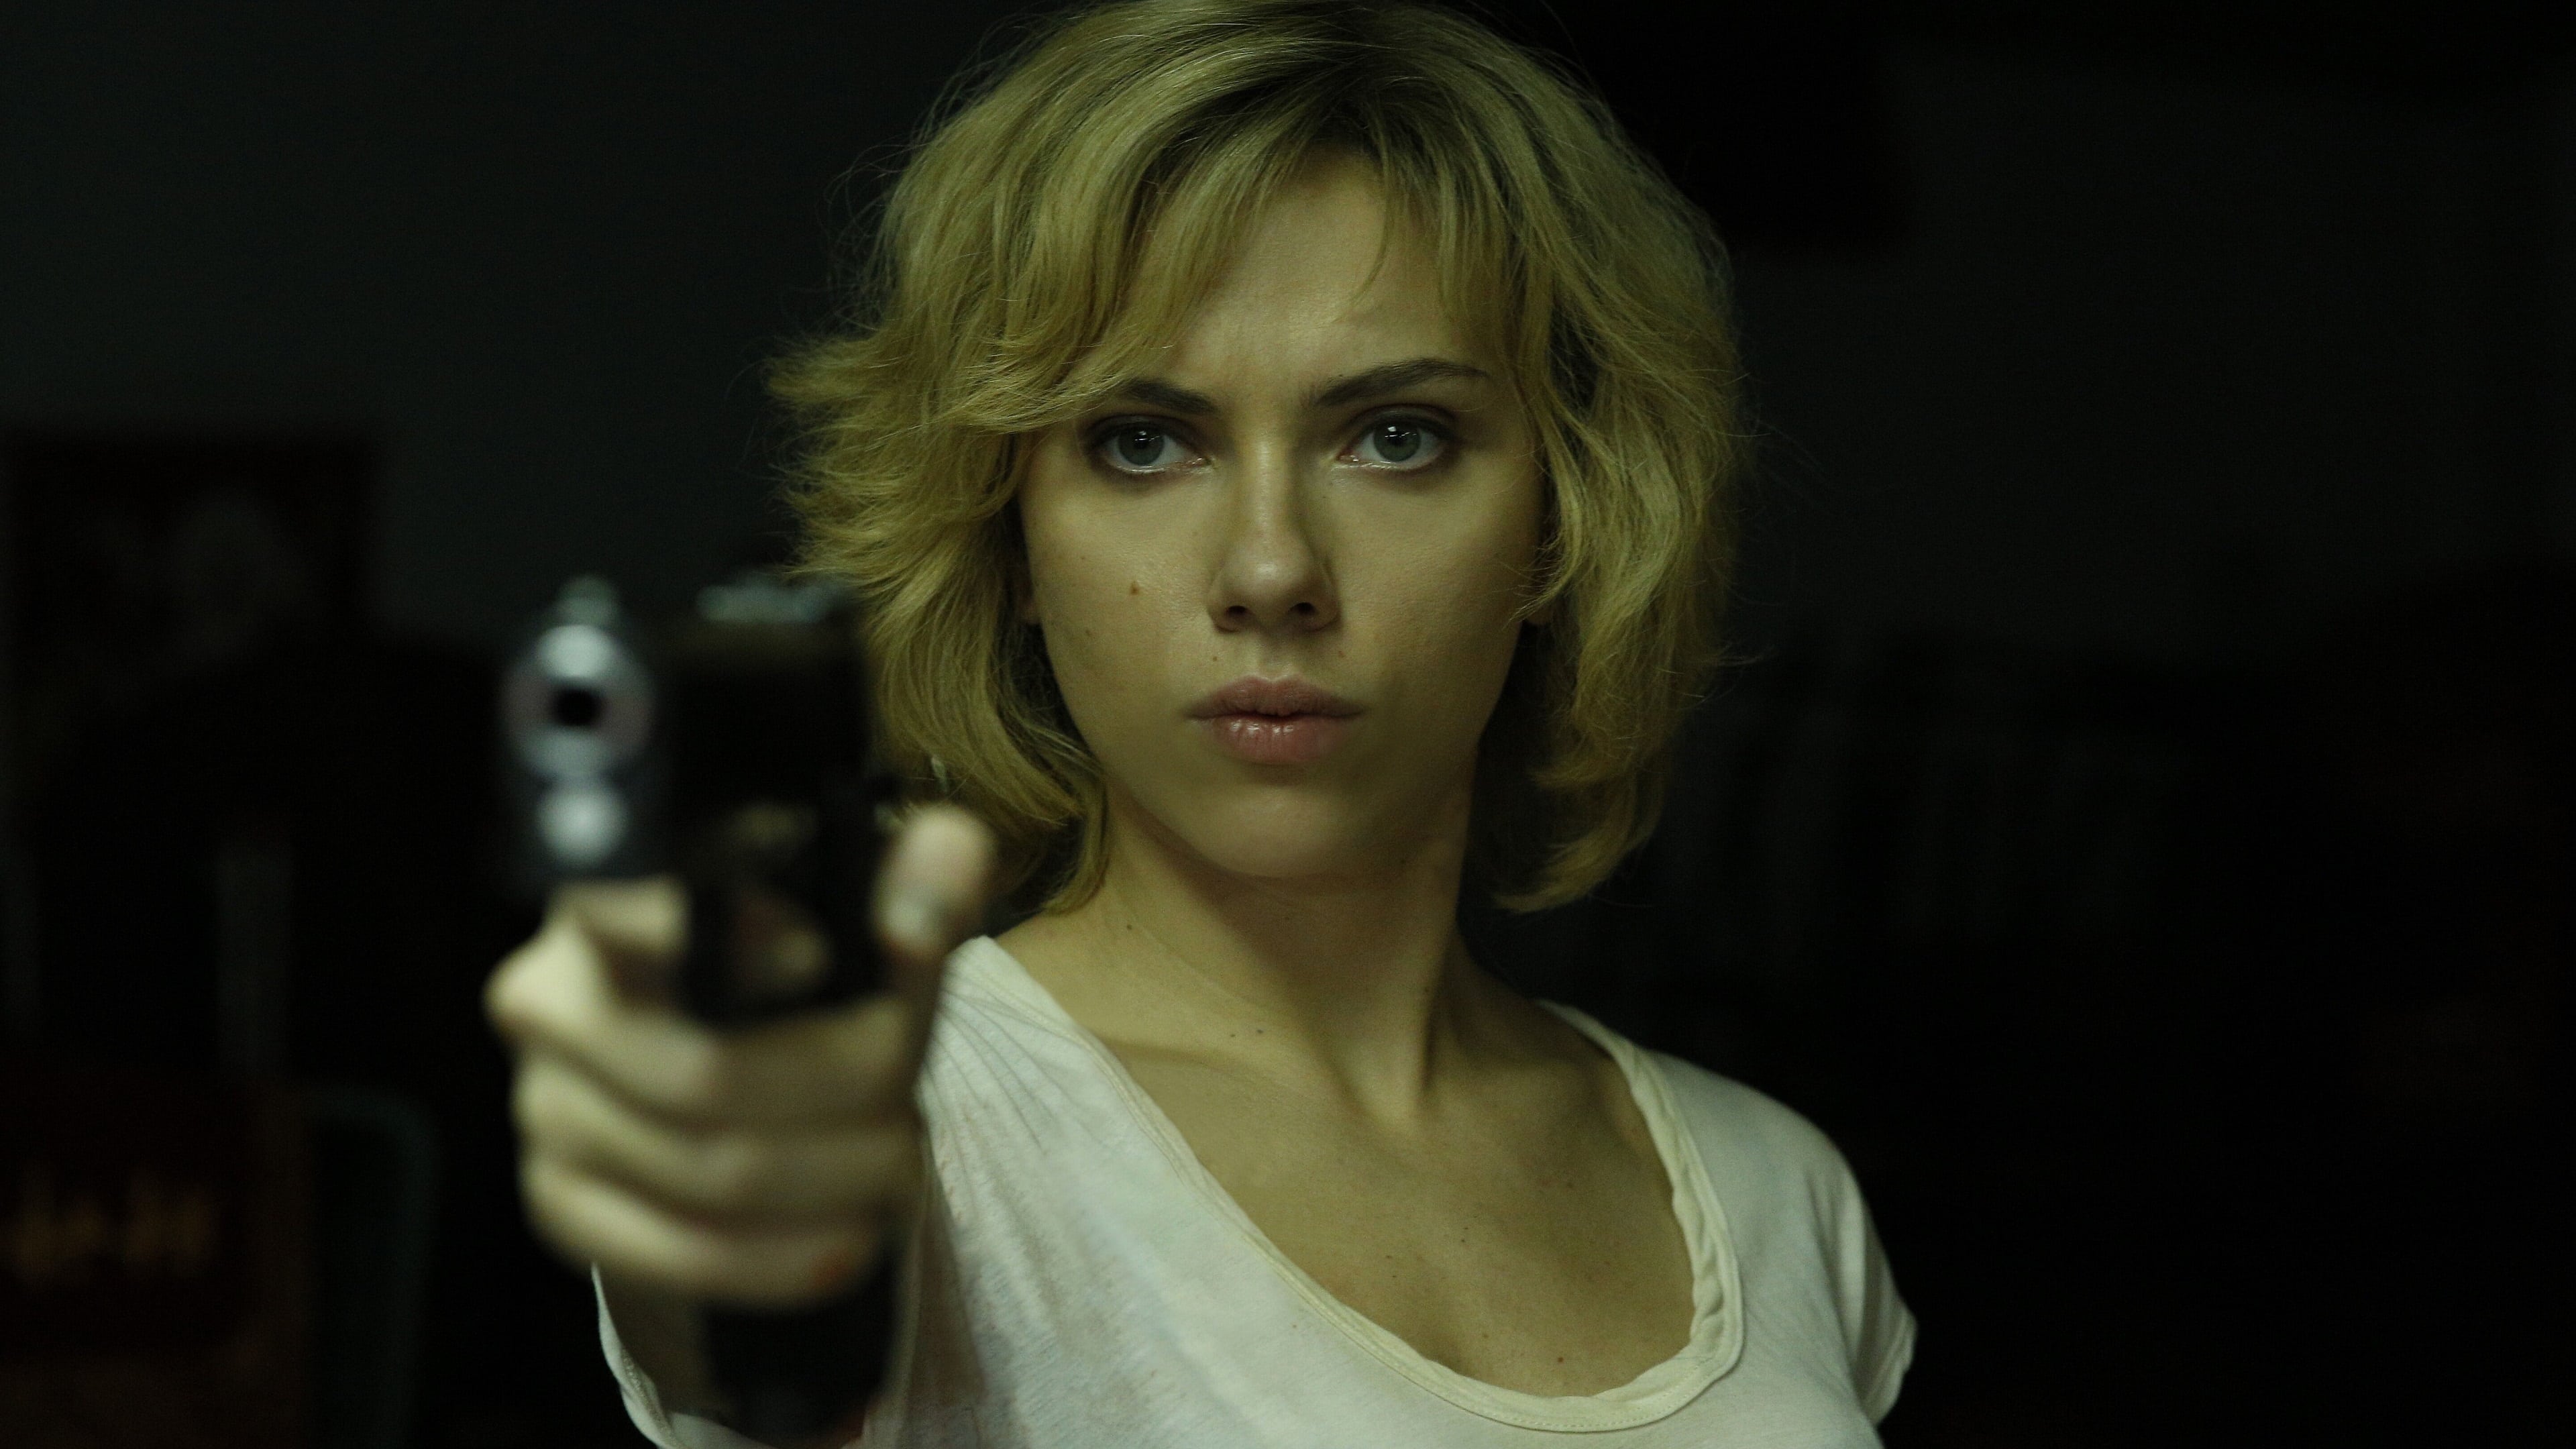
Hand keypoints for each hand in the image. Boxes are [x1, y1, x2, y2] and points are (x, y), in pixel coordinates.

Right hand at [487, 804, 995, 1308]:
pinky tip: (847, 1238)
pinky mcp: (561, 1205)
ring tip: (892, 1162)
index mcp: (616, 906)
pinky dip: (787, 1255)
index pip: (626, 907)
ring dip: (836, 1177)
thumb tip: (946, 857)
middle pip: (708, 1072)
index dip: (726, 938)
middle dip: (840, 1096)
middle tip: (905, 1097)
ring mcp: (546, 1109)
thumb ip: (916, 888)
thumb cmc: (811, 1002)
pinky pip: (683, 1252)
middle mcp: (554, 1000)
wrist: (751, 1113)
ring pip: (712, 1171)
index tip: (817, 956)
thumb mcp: (872, 942)